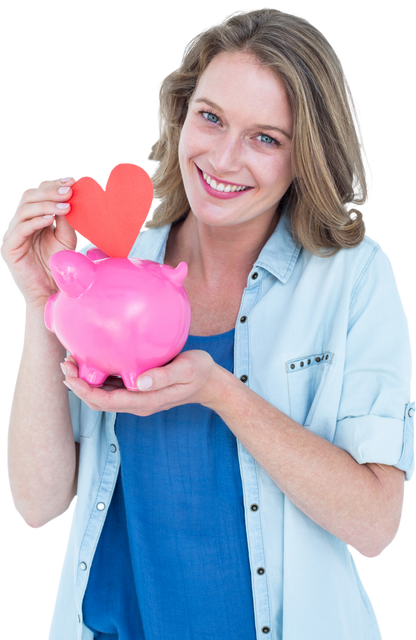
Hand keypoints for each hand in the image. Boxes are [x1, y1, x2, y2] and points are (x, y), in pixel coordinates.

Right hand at [0, 174, 78, 308]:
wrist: (49, 294)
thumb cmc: (58, 266)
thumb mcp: (67, 238)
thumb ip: (66, 219)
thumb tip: (71, 196)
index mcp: (31, 217)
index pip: (38, 192)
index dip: (53, 183)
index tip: (72, 179)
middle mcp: (18, 223)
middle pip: (29, 196)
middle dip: (50, 190)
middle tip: (69, 188)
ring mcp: (11, 235)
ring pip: (24, 209)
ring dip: (46, 204)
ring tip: (66, 204)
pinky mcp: (8, 248)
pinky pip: (20, 229)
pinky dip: (36, 221)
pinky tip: (52, 219)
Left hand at [61, 351, 219, 415]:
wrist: (210, 382)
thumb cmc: (200, 372)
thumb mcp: (187, 370)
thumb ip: (164, 376)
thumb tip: (139, 382)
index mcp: (145, 401)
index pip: (106, 402)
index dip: (84, 391)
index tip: (70, 375)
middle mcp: (137, 403)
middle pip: (99, 401)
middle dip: (78, 386)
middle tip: (65, 364)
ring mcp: (137, 398)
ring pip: (103, 395)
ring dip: (85, 382)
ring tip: (72, 362)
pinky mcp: (138, 389)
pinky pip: (112, 388)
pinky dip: (97, 377)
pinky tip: (92, 361)